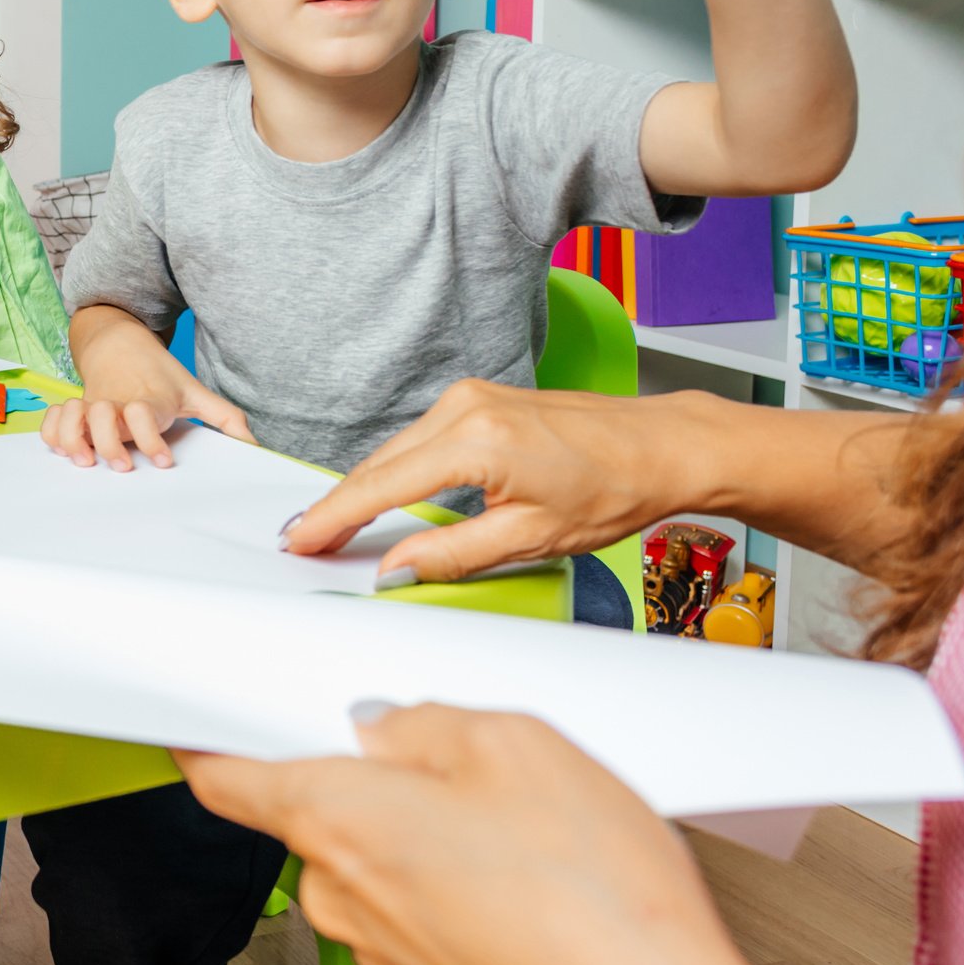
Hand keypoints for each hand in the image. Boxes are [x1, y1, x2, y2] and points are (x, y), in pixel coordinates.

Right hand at [40, 341, 255, 471]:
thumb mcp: (196, 391)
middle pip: (103, 416)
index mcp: (148, 400)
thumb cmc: (160, 375)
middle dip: (109, 443)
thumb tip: (256, 446)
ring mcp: (92, 404)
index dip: (152, 439)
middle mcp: (117, 402)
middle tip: (122, 466)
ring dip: (74, 438)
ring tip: (84, 461)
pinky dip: (52, 433)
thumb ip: (226, 419)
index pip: (145, 414)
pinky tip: (64, 450)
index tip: (164, 461)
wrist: (120, 342)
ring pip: (72, 415)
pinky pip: (53, 419)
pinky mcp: (74, 408)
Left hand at [173, 708, 850, 964]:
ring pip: (380, 859)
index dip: (207, 738)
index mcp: (333, 822)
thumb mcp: (514, 746)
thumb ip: (427, 722)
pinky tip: (534, 877)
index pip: (224, 777)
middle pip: (319, 810)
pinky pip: (423, 907)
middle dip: (375, 775)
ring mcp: (385, 951)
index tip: (200, 716)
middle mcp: (340, 897)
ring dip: (429, 831)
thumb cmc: (594, 907)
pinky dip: (463, 884)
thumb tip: (389, 725)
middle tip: (455, 753)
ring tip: (524, 825)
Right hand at [285, 381, 710, 582]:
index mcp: (475, 441)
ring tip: (337, 526)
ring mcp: (470, 396)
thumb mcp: (531, 538)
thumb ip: (452, 554)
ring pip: (396, 450)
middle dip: (339, 504)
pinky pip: (419, 437)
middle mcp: (464, 407)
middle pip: (379, 464)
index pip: (382, 486)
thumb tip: (395, 568)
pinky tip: (387, 493)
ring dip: (367, 486)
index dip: (334, 518)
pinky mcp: (479, 397)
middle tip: (305, 541)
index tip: (301, 541)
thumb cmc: (614, 488)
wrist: (661, 445)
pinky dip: (397, 467)